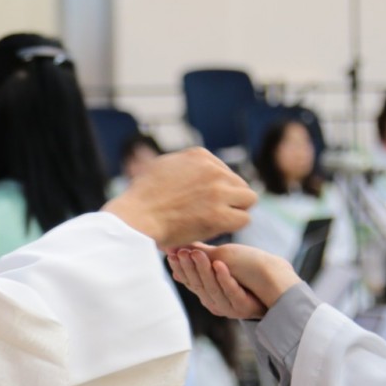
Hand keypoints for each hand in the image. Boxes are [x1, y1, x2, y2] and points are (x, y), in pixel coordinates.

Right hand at [103, 148, 255, 248]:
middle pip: (240, 184)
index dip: (218, 189)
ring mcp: (218, 191)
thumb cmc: (142, 197)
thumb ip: (183, 164)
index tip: (205, 201)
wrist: (136, 217)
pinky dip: (233, 226)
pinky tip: (218, 230)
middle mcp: (212, 169)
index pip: (225, 171)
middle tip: (215, 214)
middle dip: (231, 199)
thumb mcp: (162, 165)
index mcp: (199, 155)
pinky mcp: (219, 214)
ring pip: (249, 200)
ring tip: (220, 222)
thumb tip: (191, 168)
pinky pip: (244, 219)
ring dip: (237, 211)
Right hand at [168, 243, 299, 317]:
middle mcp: (214, 301)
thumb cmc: (248, 267)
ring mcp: (228, 305)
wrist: (276, 279)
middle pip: (198, 284)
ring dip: (204, 270)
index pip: (189, 279)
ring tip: (197, 254)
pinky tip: (220, 265)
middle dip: (189, 267)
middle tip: (182, 252)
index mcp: (207, 291)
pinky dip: (225, 278)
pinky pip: (230, 291)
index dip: (179, 267)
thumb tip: (176, 249)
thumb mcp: (222, 258)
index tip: (171, 253)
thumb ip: (201, 256)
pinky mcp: (242, 306)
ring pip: (211, 288)